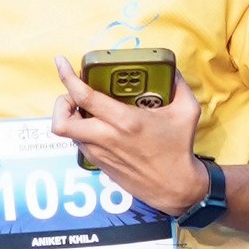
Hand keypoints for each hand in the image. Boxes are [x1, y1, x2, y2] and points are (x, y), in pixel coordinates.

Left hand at [51, 55, 206, 215]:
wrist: (175, 187)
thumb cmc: (180, 149)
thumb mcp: (187, 111)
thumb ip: (178, 84)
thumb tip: (169, 68)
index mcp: (125, 121)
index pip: (84, 97)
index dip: (67, 77)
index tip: (61, 62)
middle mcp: (107, 138)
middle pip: (61, 121)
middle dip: (61, 103)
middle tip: (74, 94)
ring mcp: (100, 153)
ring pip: (67, 133)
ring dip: (71, 117)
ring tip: (86, 108)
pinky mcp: (99, 164)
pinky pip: (79, 143)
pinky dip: (81, 130)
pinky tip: (97, 125)